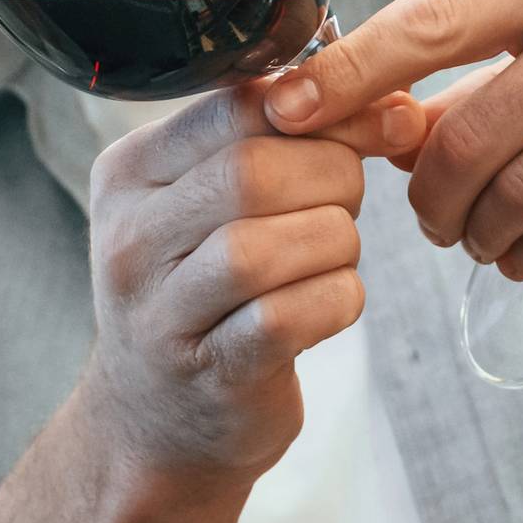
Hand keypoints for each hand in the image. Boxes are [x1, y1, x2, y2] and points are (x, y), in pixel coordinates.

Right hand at [77, 81, 419, 482]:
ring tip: (331, 259)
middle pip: (253, 171)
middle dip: (333, 179)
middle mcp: (130, 239)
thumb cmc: (206, 293)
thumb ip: (279, 143)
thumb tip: (393, 100)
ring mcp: (161, 313)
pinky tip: (328, 304)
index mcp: (129, 173)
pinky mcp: (211, 373)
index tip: (381, 121)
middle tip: (343, 206)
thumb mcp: (212, 203)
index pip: (234, 108)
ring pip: (271, 246)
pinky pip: (293, 317)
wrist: (156, 422)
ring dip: (335, 245)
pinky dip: (336, 302)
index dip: (326, 108)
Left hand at [262, 0, 522, 280]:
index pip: (427, 23)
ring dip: (477, 234)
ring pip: (507, 196)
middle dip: (426, 194)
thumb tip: (390, 117)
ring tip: (482, 237)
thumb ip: (508, 46)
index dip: (345, 75)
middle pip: (461, 138)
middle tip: (428, 217)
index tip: (284, 110)